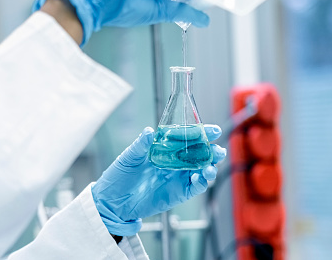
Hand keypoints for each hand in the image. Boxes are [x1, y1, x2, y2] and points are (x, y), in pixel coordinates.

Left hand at [91, 125, 225, 235]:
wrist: (113, 202)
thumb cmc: (119, 176)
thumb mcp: (128, 158)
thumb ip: (140, 145)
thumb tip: (149, 132)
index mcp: (166, 147)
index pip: (187, 137)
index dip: (200, 133)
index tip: (211, 130)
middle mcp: (175, 161)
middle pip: (199, 153)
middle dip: (211, 150)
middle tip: (217, 149)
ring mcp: (178, 176)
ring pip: (201, 169)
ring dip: (210, 166)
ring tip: (212, 165)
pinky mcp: (179, 192)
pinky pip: (196, 186)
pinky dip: (202, 182)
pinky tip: (204, 177)